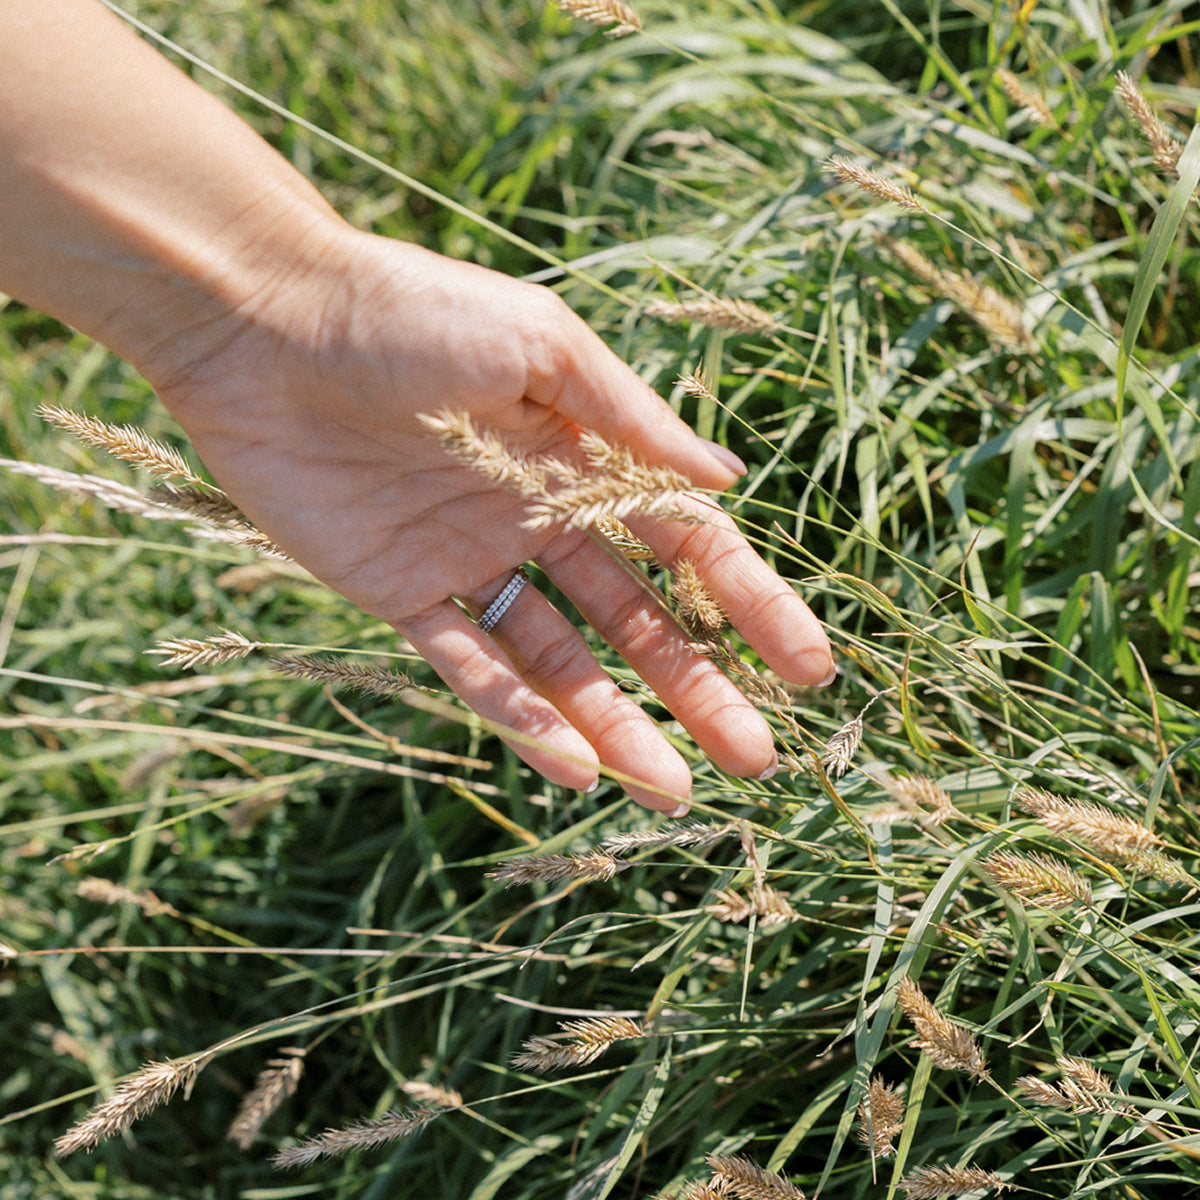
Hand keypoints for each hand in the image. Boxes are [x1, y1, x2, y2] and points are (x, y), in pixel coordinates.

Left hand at [146, 228, 832, 811]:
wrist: (265, 324)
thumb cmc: (410, 311)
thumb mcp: (541, 345)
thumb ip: (631, 419)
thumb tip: (731, 482)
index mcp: (582, 457)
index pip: (688, 546)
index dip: (751, 606)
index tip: (809, 667)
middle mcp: (536, 518)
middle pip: (636, 622)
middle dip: (698, 688)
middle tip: (757, 758)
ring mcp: (470, 562)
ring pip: (561, 663)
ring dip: (617, 726)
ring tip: (673, 793)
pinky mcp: (399, 594)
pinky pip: (470, 668)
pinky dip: (519, 717)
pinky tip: (573, 767)